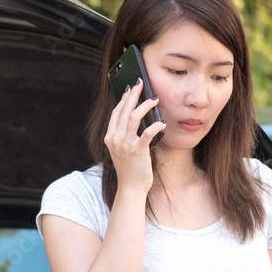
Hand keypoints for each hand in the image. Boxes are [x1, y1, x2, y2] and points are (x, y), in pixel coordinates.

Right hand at [104, 79, 164, 193]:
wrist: (130, 188)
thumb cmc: (130, 168)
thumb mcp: (122, 149)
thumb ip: (125, 135)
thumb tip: (136, 117)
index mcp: (110, 137)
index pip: (116, 113)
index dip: (123, 99)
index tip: (129, 89)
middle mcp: (115, 139)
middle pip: (123, 110)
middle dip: (133, 95)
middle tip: (141, 83)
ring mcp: (125, 145)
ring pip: (133, 117)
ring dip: (145, 105)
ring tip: (154, 99)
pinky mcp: (137, 151)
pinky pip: (147, 133)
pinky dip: (155, 126)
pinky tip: (162, 123)